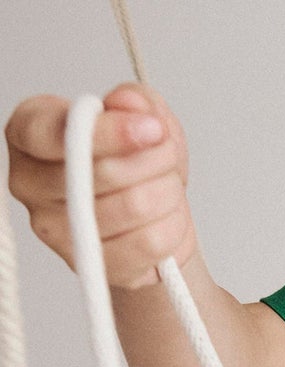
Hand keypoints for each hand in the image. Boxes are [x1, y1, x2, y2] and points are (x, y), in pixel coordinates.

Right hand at [6, 83, 194, 287]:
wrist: (154, 213)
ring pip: (133, 206)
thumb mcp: (144, 115)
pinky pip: (149, 242)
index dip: (109, 133)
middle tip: (165, 153)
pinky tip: (165, 215)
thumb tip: (129, 106)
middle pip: (102, 172)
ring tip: (165, 185)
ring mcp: (55, 229)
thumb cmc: (139, 160)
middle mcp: (29, 182)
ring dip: (167, 191)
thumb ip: (136, 101)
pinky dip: (173, 225)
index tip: (152, 129)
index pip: (51, 132)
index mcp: (30, 134)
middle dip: (155, 158)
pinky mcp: (89, 265)